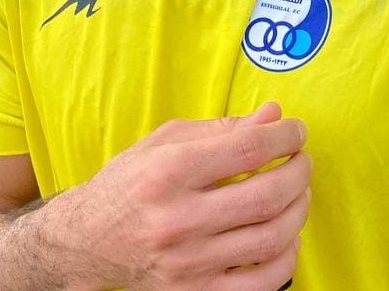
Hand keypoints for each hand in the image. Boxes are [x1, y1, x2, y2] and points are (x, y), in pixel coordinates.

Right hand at [43, 102, 309, 290]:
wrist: (86, 242)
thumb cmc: (131, 184)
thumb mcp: (165, 142)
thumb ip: (223, 129)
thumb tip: (274, 115)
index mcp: (169, 172)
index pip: (249, 148)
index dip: (285, 136)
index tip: (296, 131)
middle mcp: (176, 220)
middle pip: (266, 195)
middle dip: (299, 172)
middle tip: (302, 161)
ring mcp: (187, 263)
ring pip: (271, 238)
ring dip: (298, 210)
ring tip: (297, 193)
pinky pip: (262, 284)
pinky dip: (286, 258)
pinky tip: (285, 236)